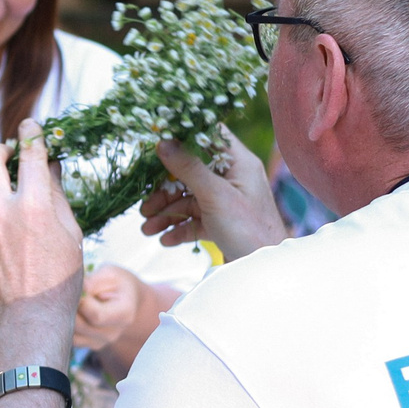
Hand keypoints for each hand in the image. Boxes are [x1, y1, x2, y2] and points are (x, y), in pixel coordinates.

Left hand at [0, 120, 87, 361]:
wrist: (30, 320)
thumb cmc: (59, 280)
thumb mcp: (70, 234)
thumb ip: (57, 195)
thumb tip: (51, 164)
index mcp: (35, 207)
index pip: (30, 154)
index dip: (31, 134)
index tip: (30, 127)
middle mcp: (1, 212)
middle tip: (6, 155)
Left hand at [68, 266, 145, 352]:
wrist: (125, 299)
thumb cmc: (117, 283)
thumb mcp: (110, 274)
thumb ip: (94, 281)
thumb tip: (80, 289)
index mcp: (124, 314)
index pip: (97, 316)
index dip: (81, 302)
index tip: (76, 288)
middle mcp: (113, 333)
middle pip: (81, 326)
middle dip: (69, 309)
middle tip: (66, 293)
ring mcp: (101, 342)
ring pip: (72, 335)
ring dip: (64, 317)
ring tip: (68, 301)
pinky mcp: (90, 345)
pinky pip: (70, 339)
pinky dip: (65, 326)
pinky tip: (68, 310)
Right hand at [138, 129, 289, 261]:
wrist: (263, 269)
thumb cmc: (248, 228)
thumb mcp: (215, 195)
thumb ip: (188, 168)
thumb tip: (163, 142)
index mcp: (238, 163)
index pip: (209, 138)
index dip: (183, 139)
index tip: (155, 146)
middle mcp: (231, 179)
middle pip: (190, 173)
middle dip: (164, 190)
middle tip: (144, 206)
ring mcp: (225, 202)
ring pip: (188, 199)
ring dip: (166, 212)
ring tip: (147, 228)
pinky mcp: (220, 223)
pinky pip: (193, 220)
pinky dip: (178, 228)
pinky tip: (164, 239)